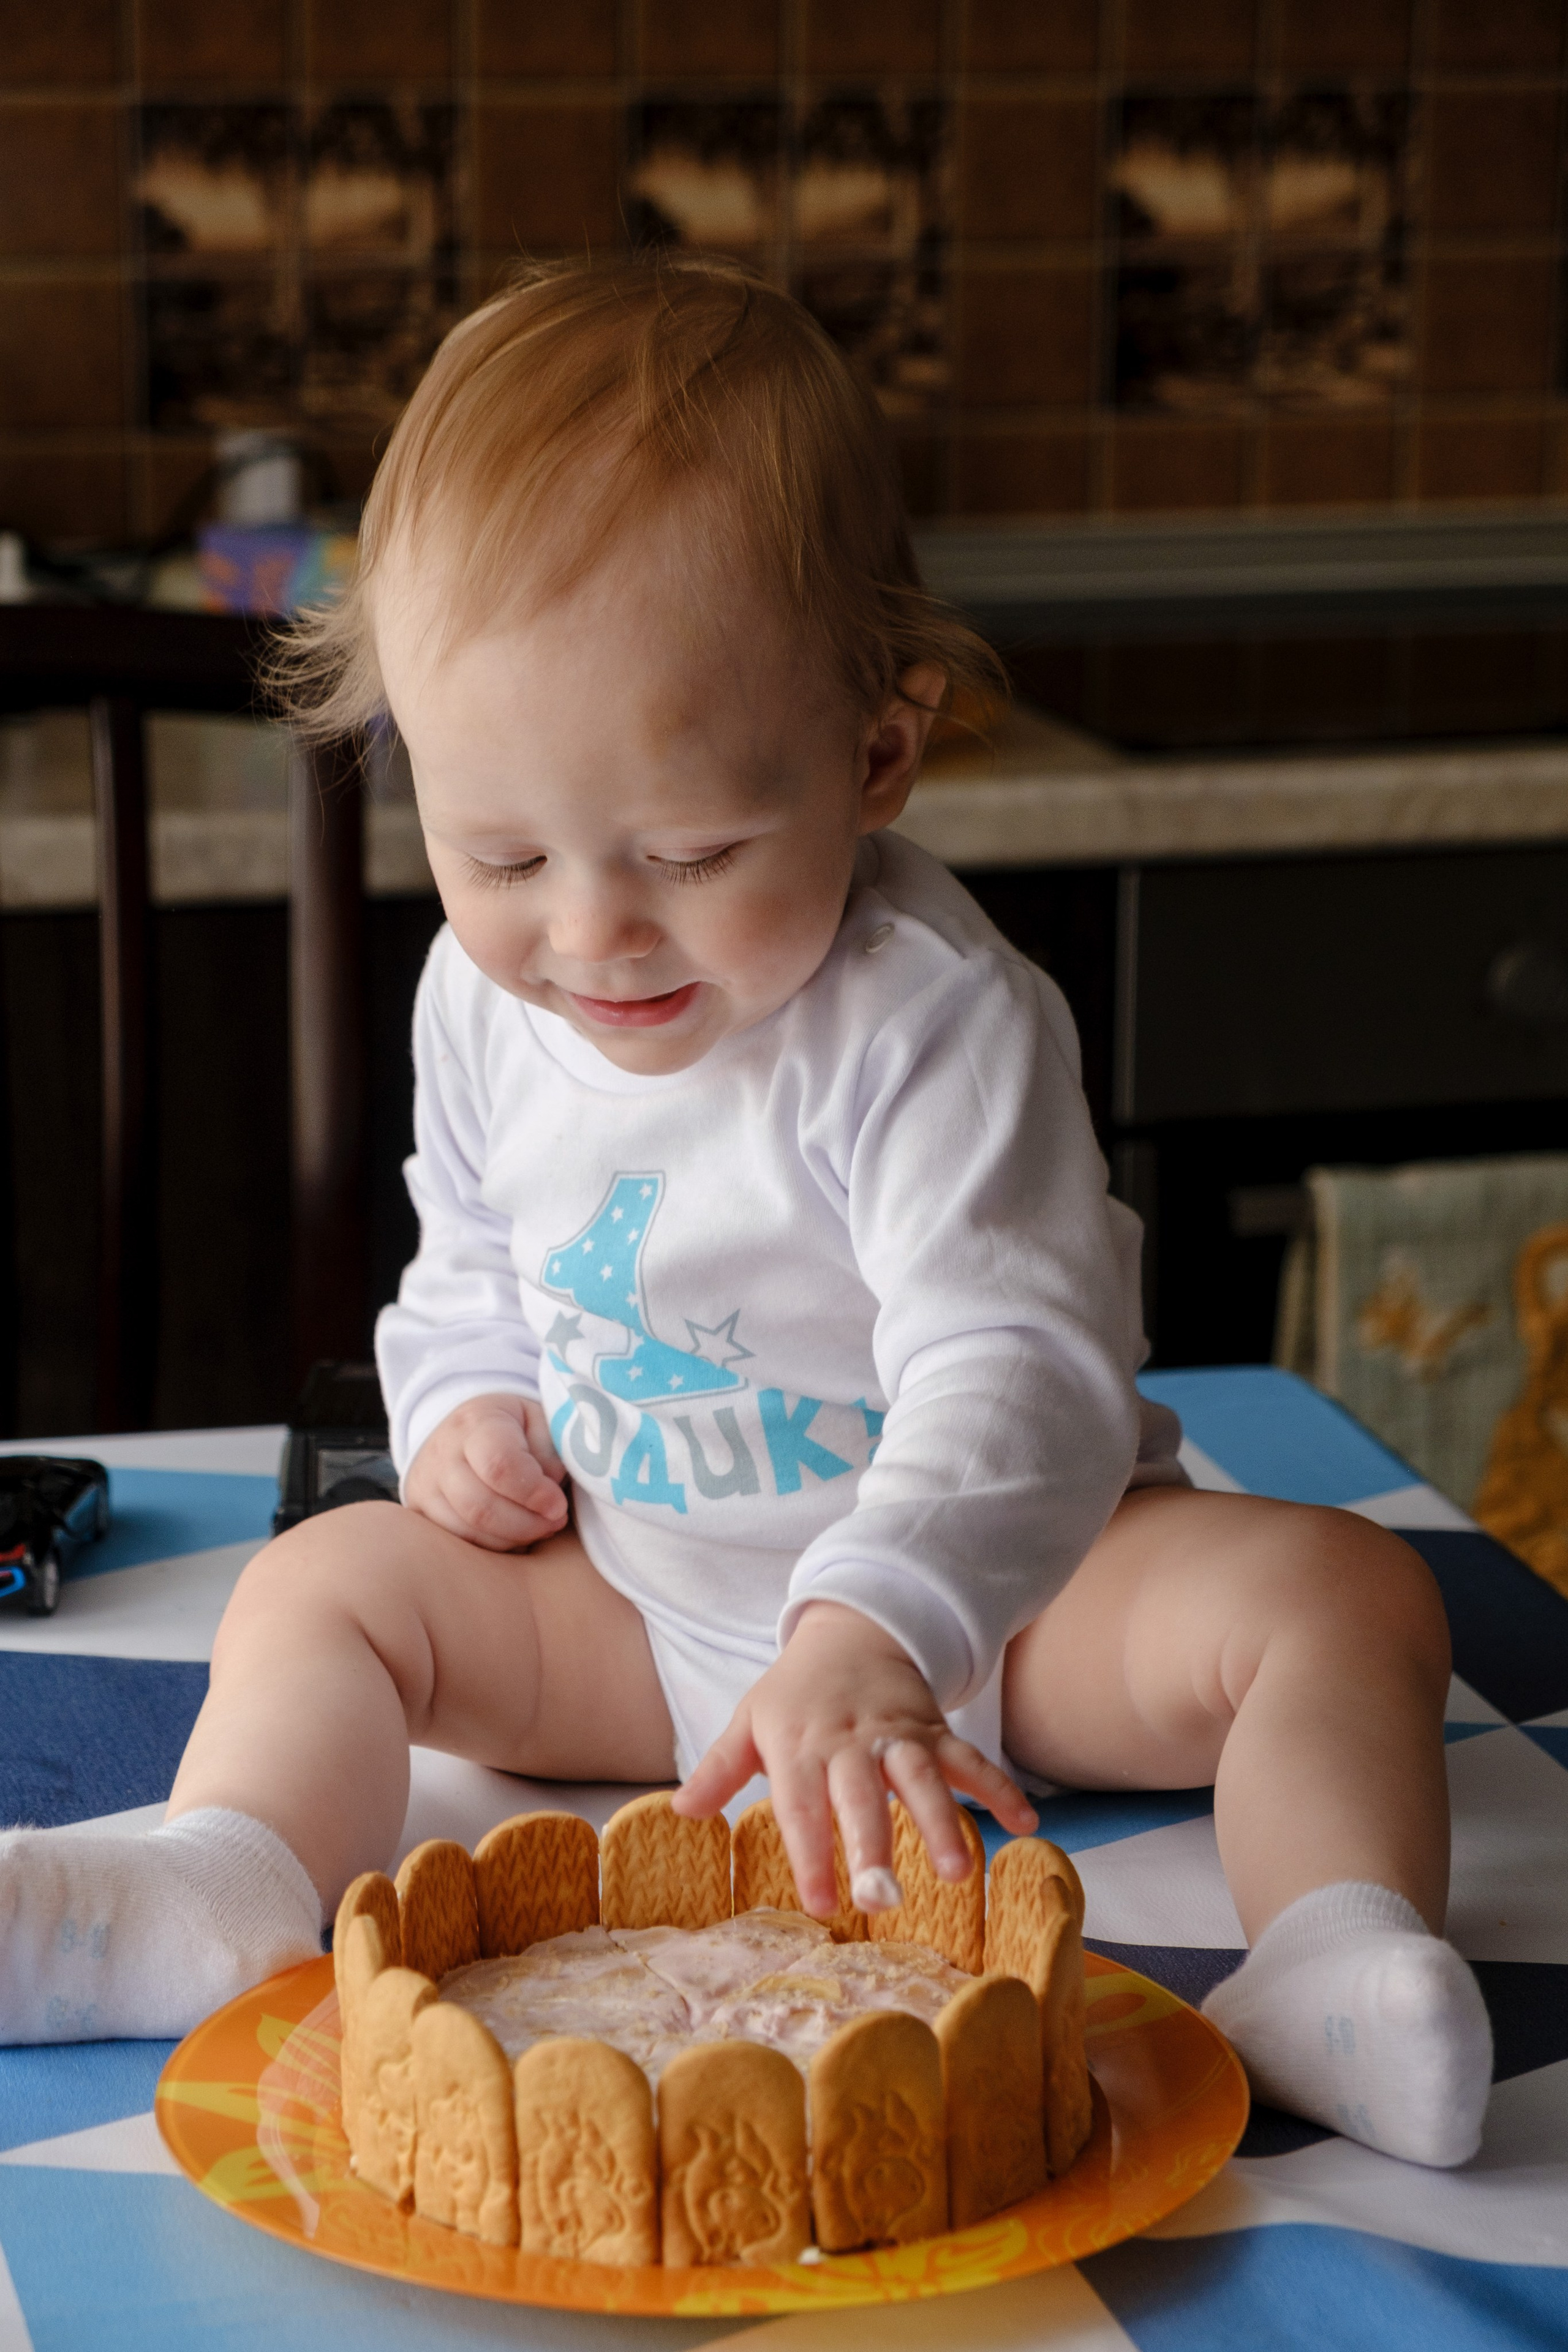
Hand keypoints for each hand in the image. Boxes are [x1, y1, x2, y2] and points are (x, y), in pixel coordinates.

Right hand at [404, 1393, 568, 1550]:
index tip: (559, 1505)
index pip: (499, 1464)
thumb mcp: (539, 1421)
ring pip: (469, 1532)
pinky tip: (513, 1534)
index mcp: (475, 1422)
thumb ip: (550, 1452)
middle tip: (554, 1522)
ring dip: (513, 1539)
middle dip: (527, 1524)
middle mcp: (442, 1453)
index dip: (534, 1492)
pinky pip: (458, 1544)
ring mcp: (425, 1486)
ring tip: (537, 1527)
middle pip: (480, 1507)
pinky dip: (492, 1548)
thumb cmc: (512, 1428)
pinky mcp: (421, 1513)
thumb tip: (549, 1494)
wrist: (463, 1431)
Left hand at [671, 1601, 1036, 1914]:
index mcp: (800, 1745)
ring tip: (958, 1871)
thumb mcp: (749, 1719)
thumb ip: (718, 1768)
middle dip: (875, 1846)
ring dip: (941, 1822)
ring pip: (922, 1778)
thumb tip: (678, 1812)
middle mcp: (850, 1742)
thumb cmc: (795, 1691)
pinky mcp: (934, 1730)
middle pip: (863, 1797)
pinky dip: (1000, 1788)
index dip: (811, 1854)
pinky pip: (970, 1759)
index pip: (802, 1806)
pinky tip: (1026, 1824)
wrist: (852, 1628)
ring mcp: (897, 1735)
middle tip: (885, 1898)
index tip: (821, 1902)